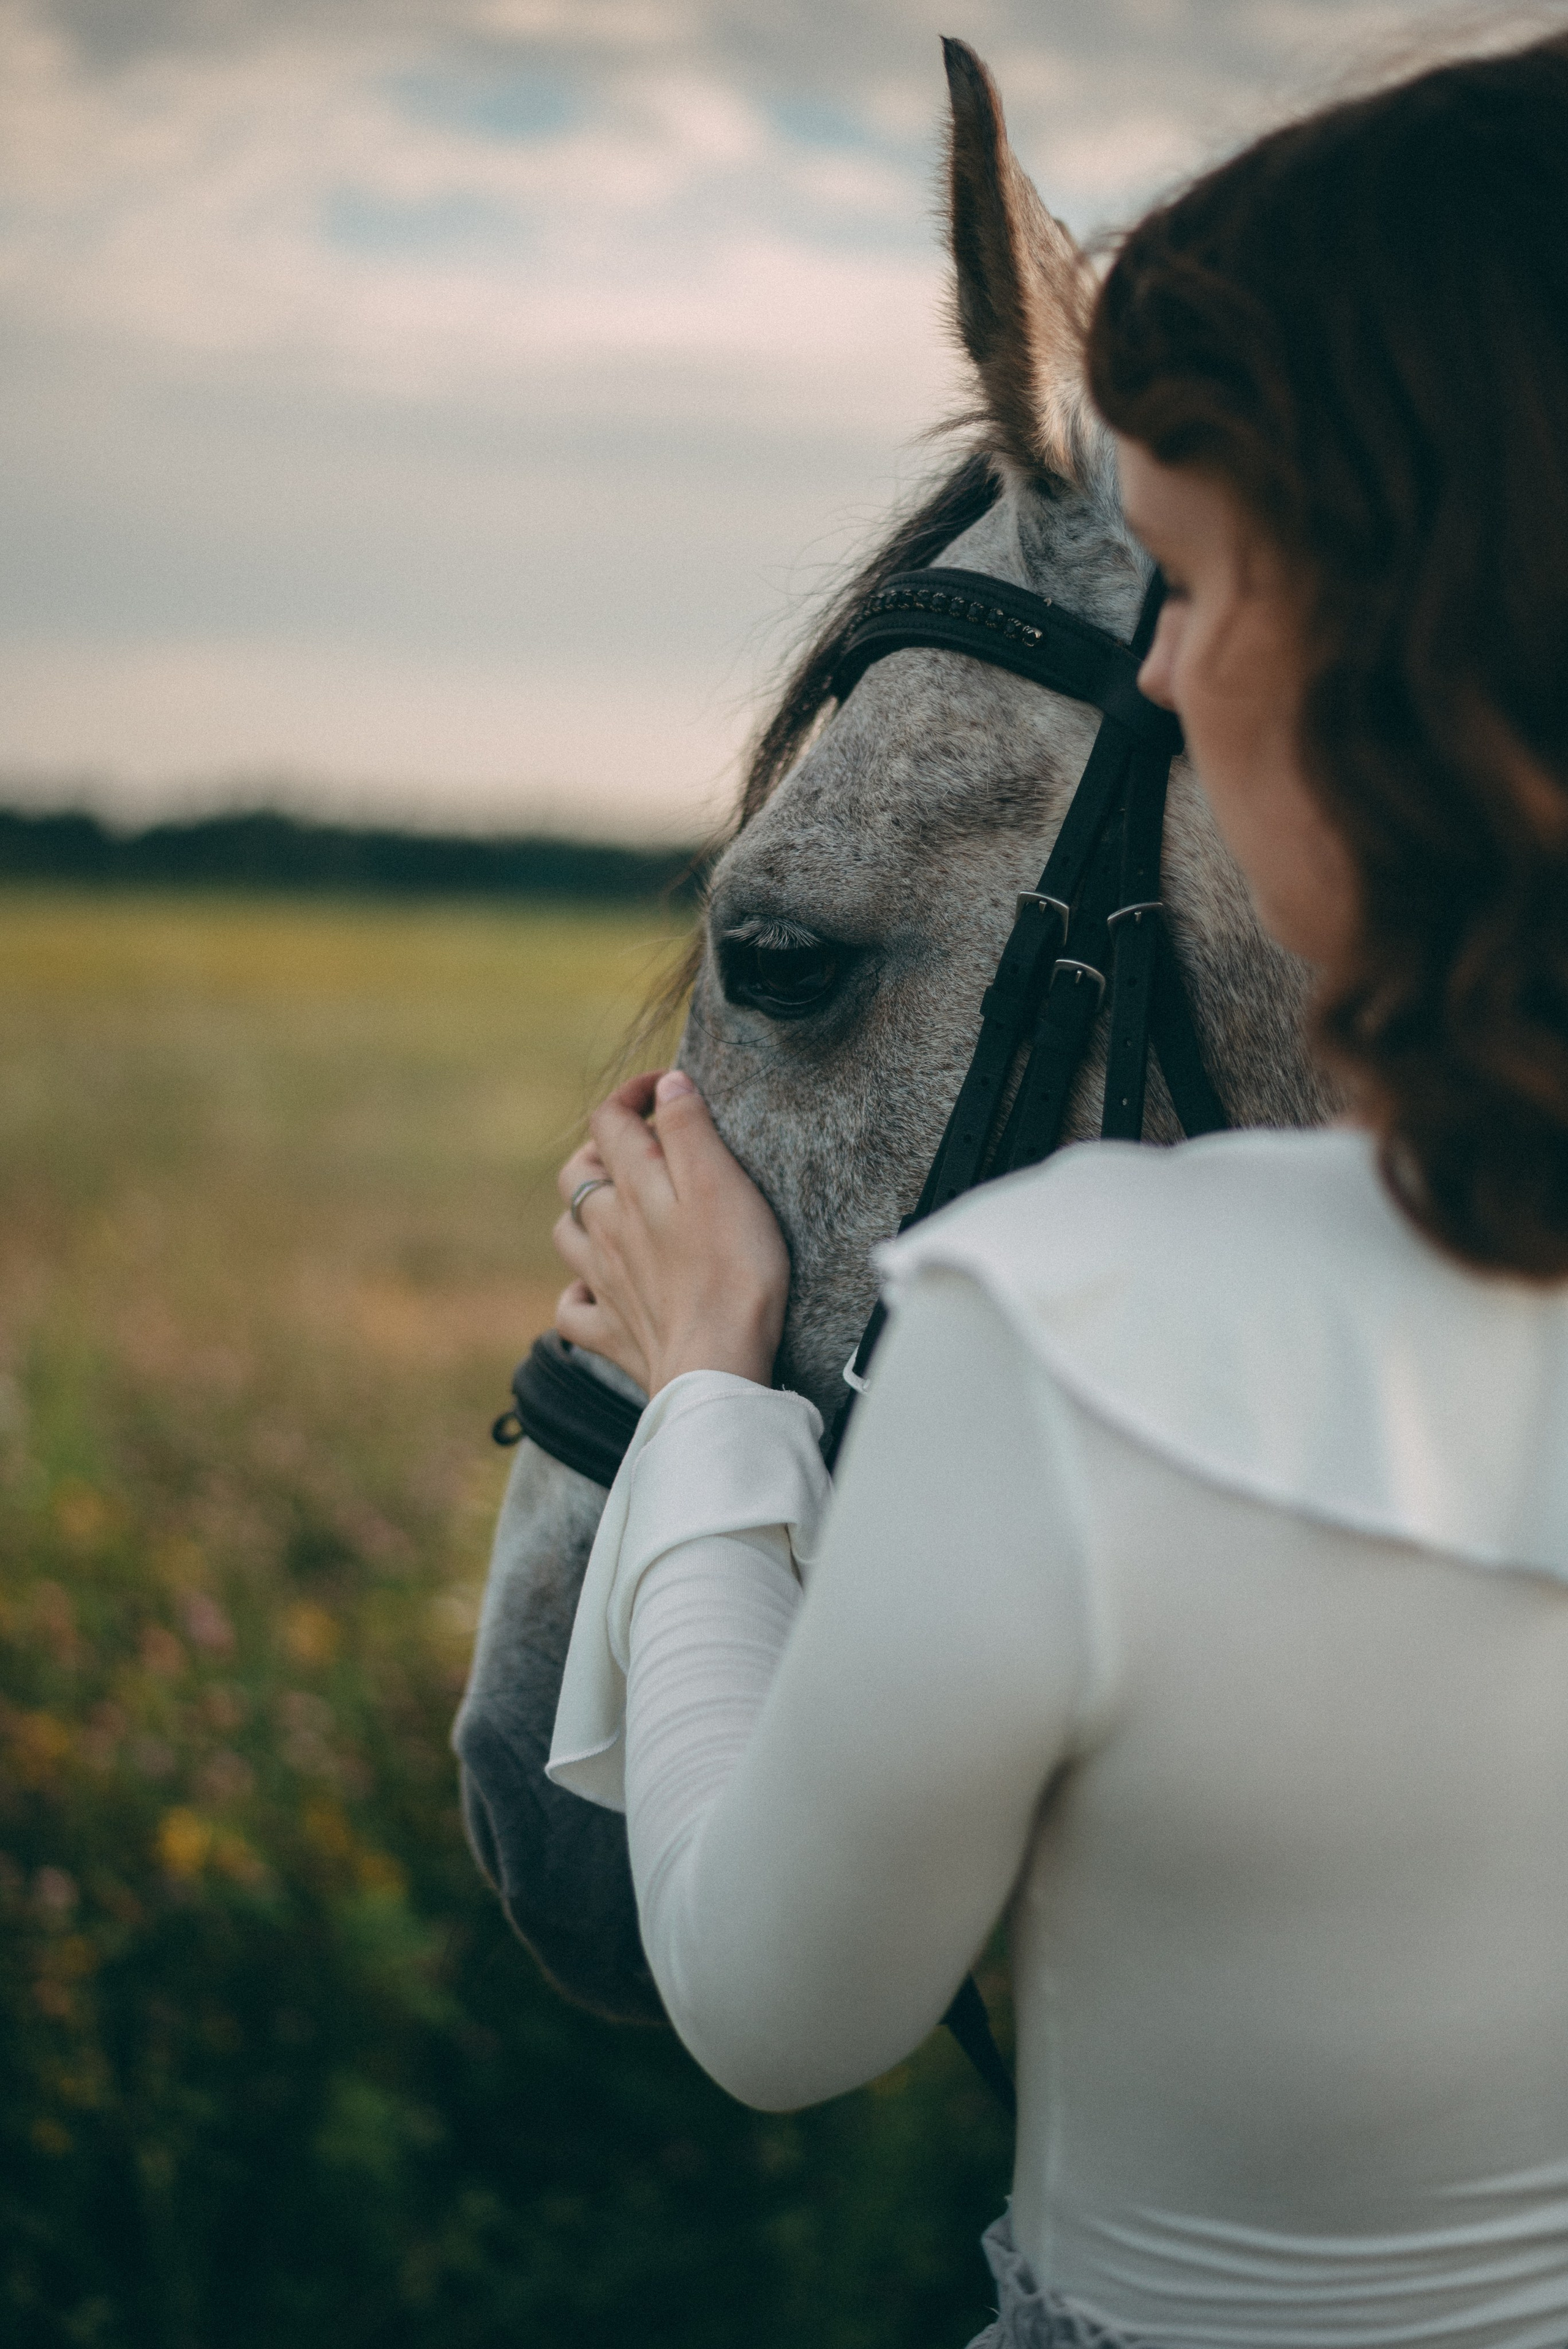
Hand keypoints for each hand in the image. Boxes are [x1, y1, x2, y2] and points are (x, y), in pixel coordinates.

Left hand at [553, 1070, 790, 1395]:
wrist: (716, 1366)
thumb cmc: (732, 1274)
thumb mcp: (721, 1184)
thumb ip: (689, 1129)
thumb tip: (667, 1084)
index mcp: (635, 1188)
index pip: (610, 1121)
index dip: (632, 1093)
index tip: (664, 1088)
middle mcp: (608, 1231)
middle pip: (578, 1175)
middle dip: (600, 1150)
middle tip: (638, 1146)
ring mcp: (604, 1283)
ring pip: (567, 1235)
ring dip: (583, 1215)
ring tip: (614, 1211)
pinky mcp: (611, 1332)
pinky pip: (572, 1310)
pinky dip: (577, 1293)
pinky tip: (595, 1289)